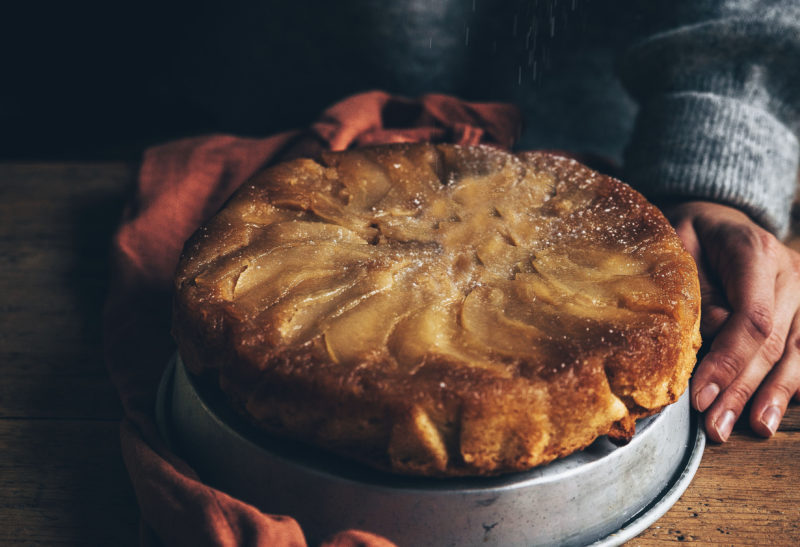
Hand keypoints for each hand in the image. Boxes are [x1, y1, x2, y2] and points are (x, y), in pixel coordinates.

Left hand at [661, 200, 799, 441]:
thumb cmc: (690, 235)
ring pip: (797, 352)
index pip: (752, 317)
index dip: (728, 361)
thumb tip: (704, 340)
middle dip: (743, 390)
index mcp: (754, 252)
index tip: (700, 395)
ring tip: (755, 428)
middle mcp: (789, 272)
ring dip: (773, 395)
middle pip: (774, 342)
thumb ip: (692, 291)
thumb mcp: (676, 245)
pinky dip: (794, 382)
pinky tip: (777, 409)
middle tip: (715, 427)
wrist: (719, 219)